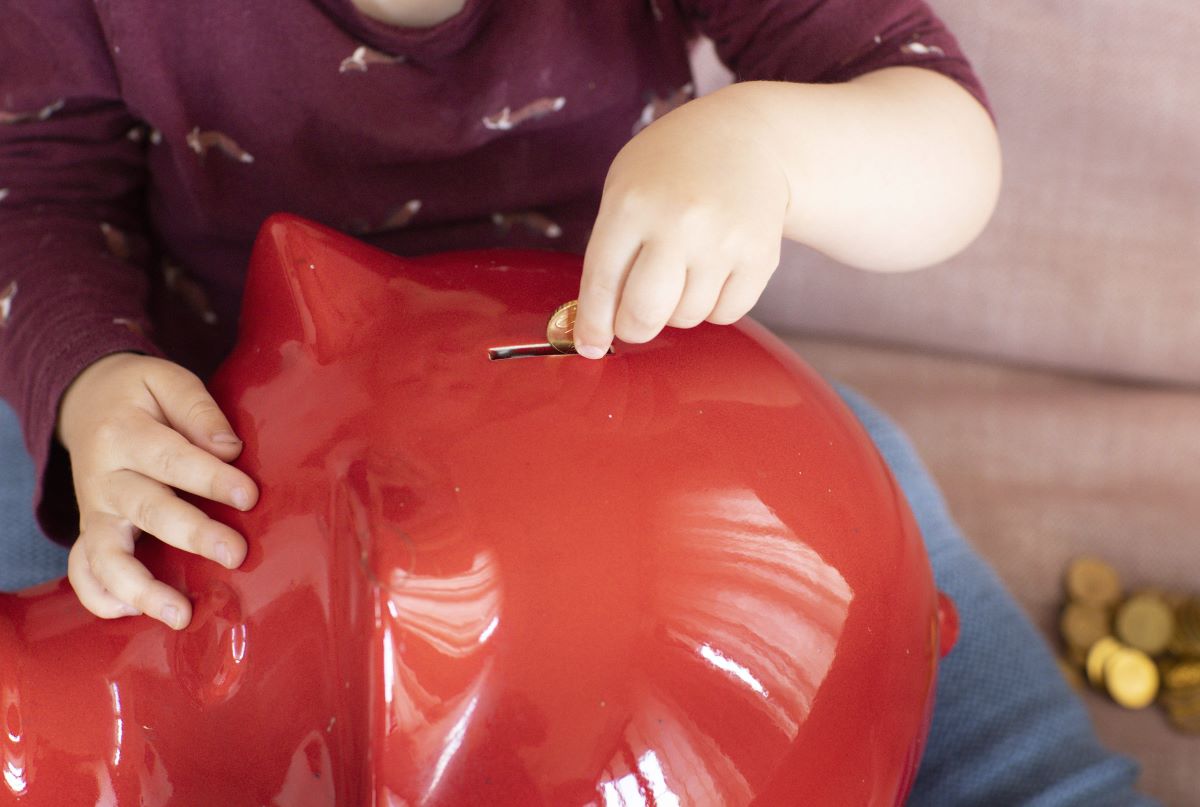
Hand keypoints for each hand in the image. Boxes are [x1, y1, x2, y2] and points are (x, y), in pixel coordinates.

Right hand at [57, 352, 257, 628]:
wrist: (87, 401)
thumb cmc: (141, 396)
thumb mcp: (167, 381)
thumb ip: (198, 411)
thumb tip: (229, 449)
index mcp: (124, 433)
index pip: (171, 458)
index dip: (210, 478)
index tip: (248, 496)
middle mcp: (104, 477)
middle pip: (147, 510)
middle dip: (192, 534)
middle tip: (235, 554)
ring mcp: (94, 511)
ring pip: (107, 555)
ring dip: (142, 588)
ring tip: (180, 614)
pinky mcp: (91, 532)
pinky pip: (83, 571)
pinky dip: (99, 596)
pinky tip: (132, 614)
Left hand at [573, 88, 789, 357]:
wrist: (748, 137)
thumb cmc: (671, 170)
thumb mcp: (624, 187)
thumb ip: (608, 250)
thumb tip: (599, 323)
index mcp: (632, 203)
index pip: (602, 283)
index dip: (592, 324)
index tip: (589, 344)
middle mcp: (679, 222)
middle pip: (645, 313)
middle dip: (633, 328)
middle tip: (635, 320)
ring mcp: (723, 240)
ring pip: (687, 317)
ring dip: (676, 310)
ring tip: (681, 273)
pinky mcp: (760, 255)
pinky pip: (726, 313)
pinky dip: (713, 306)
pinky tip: (711, 272)